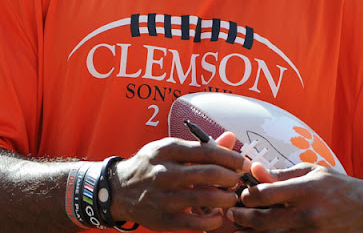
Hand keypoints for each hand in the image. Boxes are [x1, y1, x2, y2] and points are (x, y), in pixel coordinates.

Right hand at [110, 132, 250, 230]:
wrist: (119, 190)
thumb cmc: (151, 166)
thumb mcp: (171, 148)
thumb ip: (202, 145)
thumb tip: (231, 139)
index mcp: (168, 150)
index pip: (207, 151)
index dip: (231, 158)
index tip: (243, 163)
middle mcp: (165, 172)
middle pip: (209, 174)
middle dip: (231, 178)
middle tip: (238, 180)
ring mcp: (163, 198)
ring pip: (205, 198)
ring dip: (226, 198)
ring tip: (231, 197)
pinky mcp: (163, 220)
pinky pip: (195, 223)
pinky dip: (212, 220)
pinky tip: (218, 215)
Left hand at [226, 163, 362, 231]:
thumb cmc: (339, 187)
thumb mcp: (313, 171)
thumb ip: (282, 173)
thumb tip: (254, 169)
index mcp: (306, 189)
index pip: (264, 194)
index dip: (246, 195)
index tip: (242, 195)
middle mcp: (308, 214)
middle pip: (262, 221)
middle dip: (241, 218)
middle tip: (233, 214)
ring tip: (240, 230)